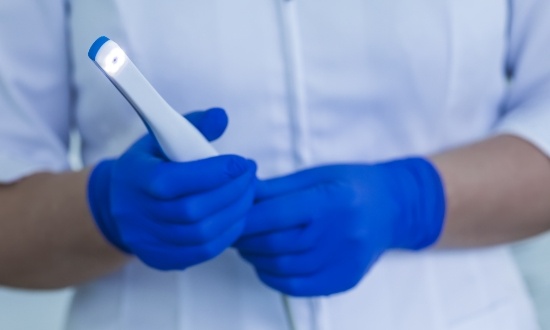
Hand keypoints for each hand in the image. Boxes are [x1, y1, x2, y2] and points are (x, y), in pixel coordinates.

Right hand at [87, 108, 256, 269]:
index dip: (213, 173)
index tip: (241, 162)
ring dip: (234, 213)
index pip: (174, 181)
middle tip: (250, 176)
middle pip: (192, 211)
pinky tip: (238, 216)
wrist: (118, 203)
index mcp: (135, 178)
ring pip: (201, 234)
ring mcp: (148, 240)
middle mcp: (137, 214)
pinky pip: (202, 252)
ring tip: (249, 193)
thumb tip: (221, 117)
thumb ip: (193, 126)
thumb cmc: (149, 165)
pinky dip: (227, 234)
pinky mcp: (160, 258)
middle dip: (231, 192)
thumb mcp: (161, 138)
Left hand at [235, 158, 444, 295]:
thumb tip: (241, 194)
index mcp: (331, 200)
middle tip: (234, 232)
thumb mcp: (316, 175)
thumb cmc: (352, 185)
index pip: (275, 215)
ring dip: (256, 258)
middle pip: (275, 244)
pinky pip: (297, 287)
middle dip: (245, 239)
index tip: (230, 216)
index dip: (245, 218)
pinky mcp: (343, 280)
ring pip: (282, 268)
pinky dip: (273, 277)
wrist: (392, 208)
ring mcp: (343, 261)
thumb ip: (277, 188)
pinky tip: (267, 264)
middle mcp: (339, 233)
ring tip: (248, 246)